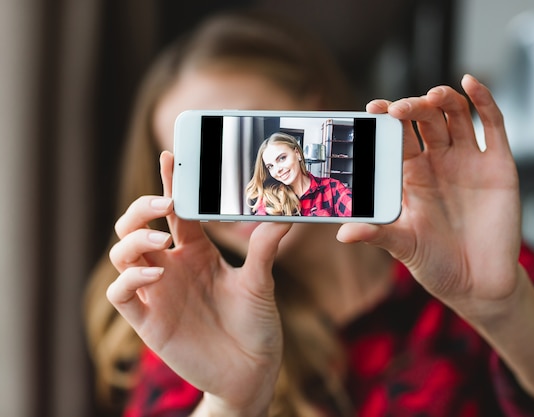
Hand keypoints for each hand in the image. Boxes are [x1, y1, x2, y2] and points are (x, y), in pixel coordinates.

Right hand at [107, 151, 289, 414]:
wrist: (252, 371)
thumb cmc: (256, 325)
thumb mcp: (261, 281)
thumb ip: (265, 246)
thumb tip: (286, 211)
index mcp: (197, 251)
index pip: (175, 210)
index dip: (170, 183)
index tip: (170, 156)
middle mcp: (172, 266)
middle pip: (137, 225)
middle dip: (142, 207)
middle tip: (163, 201)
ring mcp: (157, 292)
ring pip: (121, 253)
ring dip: (135, 239)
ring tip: (163, 237)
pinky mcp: (148, 321)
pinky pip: (121, 292)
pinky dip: (131, 277)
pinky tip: (157, 273)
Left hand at [338, 75, 521, 320]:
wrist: (479, 285)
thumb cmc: (437, 264)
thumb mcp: (403, 246)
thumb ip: (377, 234)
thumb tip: (343, 234)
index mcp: (413, 176)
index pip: (397, 137)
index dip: (385, 120)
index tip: (372, 109)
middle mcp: (440, 162)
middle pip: (425, 120)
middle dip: (412, 108)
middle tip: (398, 110)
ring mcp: (470, 161)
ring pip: (456, 116)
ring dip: (443, 99)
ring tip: (432, 96)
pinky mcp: (499, 165)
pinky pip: (493, 125)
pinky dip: (484, 101)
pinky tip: (471, 84)